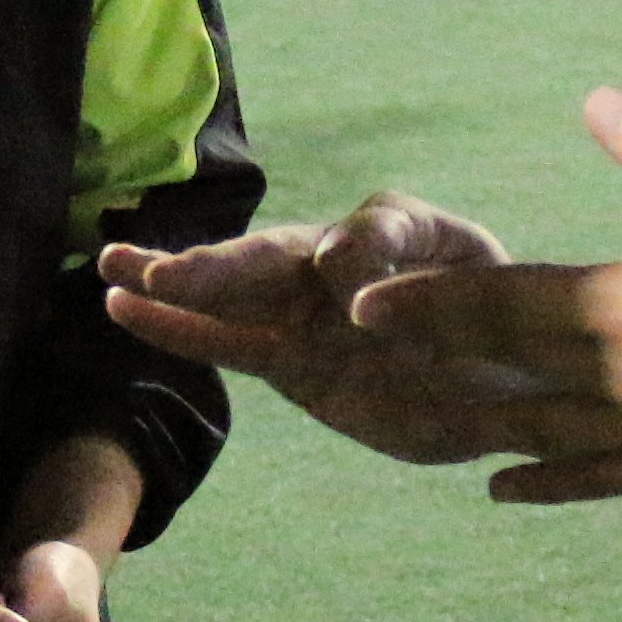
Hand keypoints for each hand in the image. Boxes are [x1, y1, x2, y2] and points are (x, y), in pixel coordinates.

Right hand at [102, 191, 571, 464]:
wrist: (510, 389)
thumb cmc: (507, 327)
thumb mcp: (493, 297)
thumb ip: (435, 284)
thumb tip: (349, 288)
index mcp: (406, 234)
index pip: (376, 231)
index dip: (356, 253)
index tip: (346, 278)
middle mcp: (345, 263)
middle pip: (276, 256)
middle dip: (218, 263)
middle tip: (160, 267)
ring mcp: (310, 310)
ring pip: (235, 293)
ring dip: (174, 282)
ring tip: (111, 265)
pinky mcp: (290, 359)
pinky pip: (227, 342)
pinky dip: (177, 328)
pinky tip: (125, 310)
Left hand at [350, 89, 621, 504]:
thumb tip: (597, 101)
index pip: (505, 302)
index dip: (432, 303)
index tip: (367, 302)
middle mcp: (620, 379)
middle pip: (503, 365)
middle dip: (430, 355)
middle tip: (365, 351)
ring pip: (534, 430)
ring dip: (470, 418)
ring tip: (416, 408)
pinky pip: (591, 482)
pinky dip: (541, 483)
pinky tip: (500, 488)